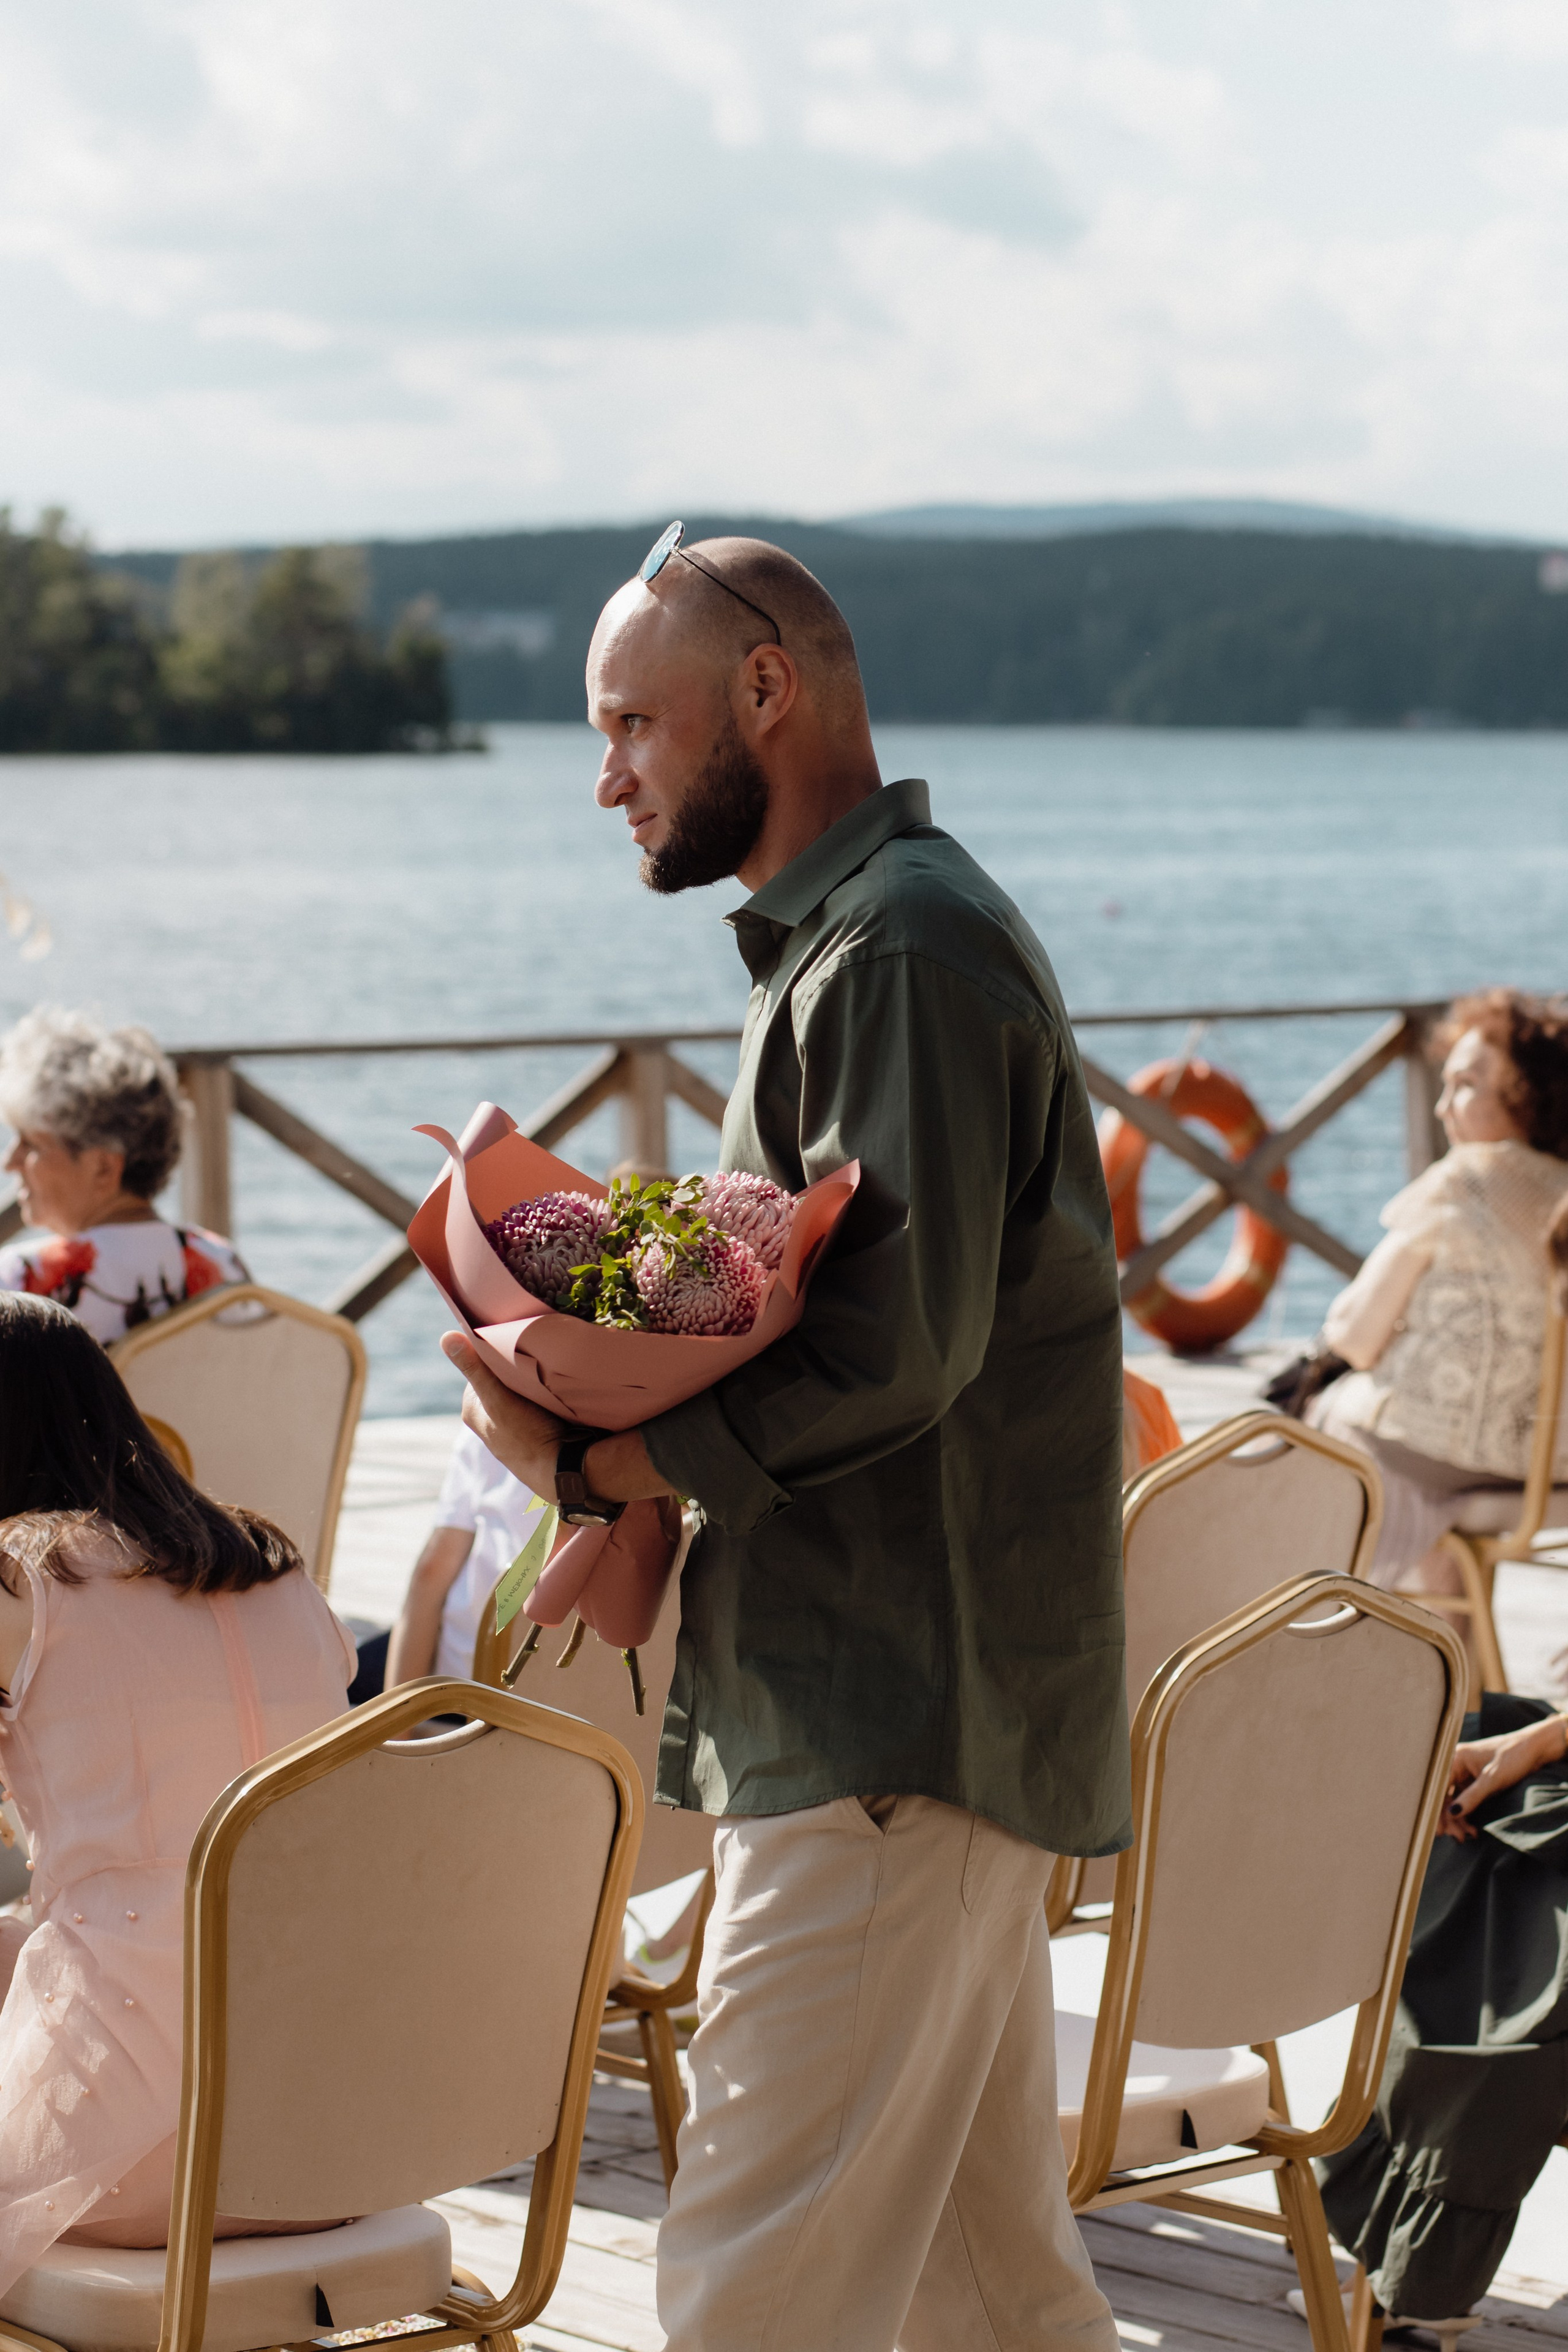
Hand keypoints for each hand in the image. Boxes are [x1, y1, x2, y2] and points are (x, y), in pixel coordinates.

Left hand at [441, 1332, 563, 1497]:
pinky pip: (533, 1404)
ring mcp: (509, 1428)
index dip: (496, 1351)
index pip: (481, 1364)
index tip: (515, 1341)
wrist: (561, 1471)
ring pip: (518, 1390)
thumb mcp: (497, 1397)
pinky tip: (553, 1396)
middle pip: (500, 1378)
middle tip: (535, 1359)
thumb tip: (446, 1337)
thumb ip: (474, 1368)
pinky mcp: (530, 1433)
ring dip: (530, 1382)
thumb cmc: (527, 1435)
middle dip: (514, 1368)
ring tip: (546, 1377)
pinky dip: (541, 1397)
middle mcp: (487, 1420)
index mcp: (472, 1409)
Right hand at [1438, 1713, 1567, 1840]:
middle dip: (1450, 1818)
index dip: (1438, 1809)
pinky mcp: (1475, 1782)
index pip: (1439, 1787)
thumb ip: (1472, 1796)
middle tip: (1458, 1837)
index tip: (1440, 1829)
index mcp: (1455, 1758)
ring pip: (1455, 1801)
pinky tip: (1473, 1828)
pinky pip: (1465, 1801)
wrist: (1535, 1749)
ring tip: (1466, 1836)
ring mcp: (1466, 1774)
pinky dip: (1468, 1814)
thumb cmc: (1513, 1756)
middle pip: (1445, 1796)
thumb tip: (1453, 1814)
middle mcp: (1456, 1765)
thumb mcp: (1492, 1779)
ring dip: (1459, 1820)